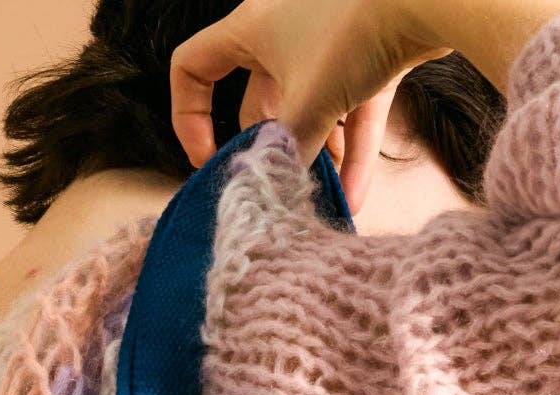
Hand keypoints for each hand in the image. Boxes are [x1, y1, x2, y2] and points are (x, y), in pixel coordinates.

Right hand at [169, 1, 559, 210]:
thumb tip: (272, 190)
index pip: (193, 67)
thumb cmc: (354, 33)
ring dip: (318, 157)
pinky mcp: (369, 53)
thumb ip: (284, 153)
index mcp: (250, 29)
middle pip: (259, 102)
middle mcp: (282, 29)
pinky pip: (350, 111)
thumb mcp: (308, 104)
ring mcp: (326, 42)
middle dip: (273, 149)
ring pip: (309, 108)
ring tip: (326, 201)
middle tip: (279, 189)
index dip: (190, 117)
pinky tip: (356, 197)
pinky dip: (352, 150)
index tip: (210, 159)